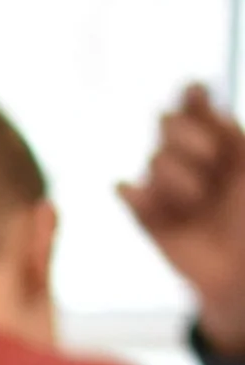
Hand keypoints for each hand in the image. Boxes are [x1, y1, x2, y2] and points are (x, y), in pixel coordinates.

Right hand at [121, 85, 244, 352]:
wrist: (242, 273)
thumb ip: (230, 133)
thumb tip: (196, 91)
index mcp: (219, 141)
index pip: (195, 105)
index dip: (192, 96)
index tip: (198, 93)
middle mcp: (189, 158)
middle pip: (166, 122)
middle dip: (187, 135)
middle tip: (212, 159)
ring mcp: (166, 187)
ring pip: (156, 160)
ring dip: (180, 178)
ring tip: (200, 203)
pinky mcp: (147, 217)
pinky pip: (130, 194)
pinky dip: (140, 195)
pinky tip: (153, 203)